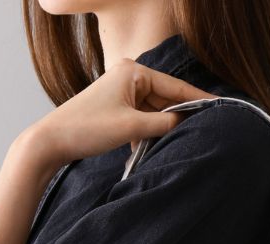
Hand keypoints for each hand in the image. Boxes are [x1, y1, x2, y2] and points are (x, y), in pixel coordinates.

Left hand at [21, 58, 217, 169]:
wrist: (50, 142)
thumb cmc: (86, 129)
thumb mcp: (131, 127)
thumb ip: (162, 123)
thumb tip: (184, 121)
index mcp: (133, 71)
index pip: (175, 86)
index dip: (198, 98)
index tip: (219, 106)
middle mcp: (127, 76)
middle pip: (164, 98)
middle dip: (177, 117)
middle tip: (198, 133)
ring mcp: (119, 92)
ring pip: (151, 111)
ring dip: (159, 128)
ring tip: (171, 144)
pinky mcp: (112, 108)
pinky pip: (138, 118)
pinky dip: (145, 132)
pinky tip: (148, 147)